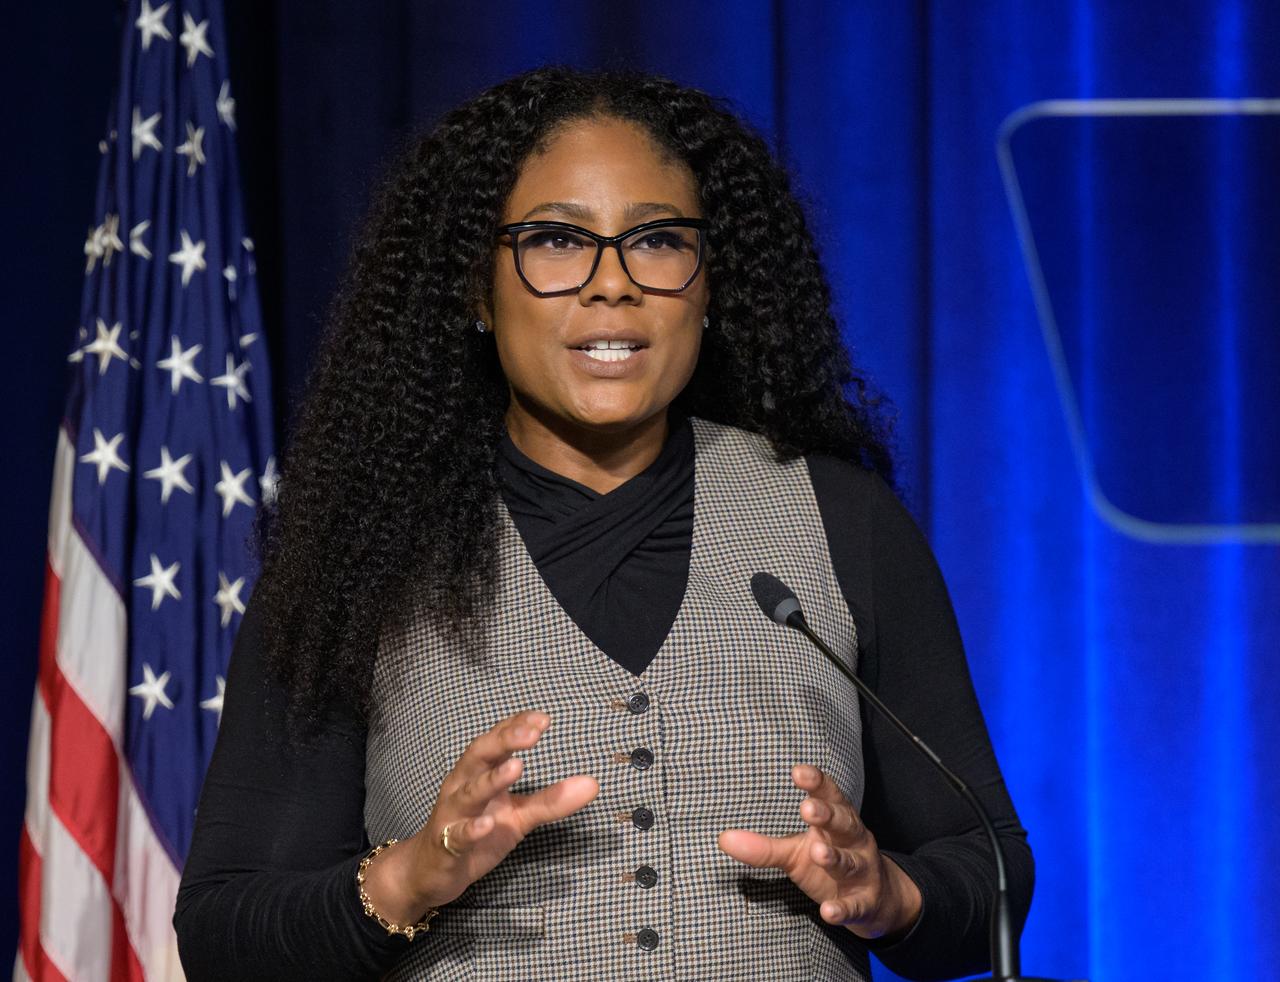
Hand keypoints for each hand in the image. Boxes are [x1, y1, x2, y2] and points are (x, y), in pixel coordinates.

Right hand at [361, 710, 598, 922]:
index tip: (542, 719)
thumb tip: (592, 784)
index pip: (497, 740)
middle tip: (531, 732)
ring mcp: (452, 815)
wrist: (431, 872)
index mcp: (478, 772)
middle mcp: (462, 786)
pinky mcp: (447, 846)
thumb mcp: (518, 816)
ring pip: (469, 792)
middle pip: (479, 755)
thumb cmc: (477, 833)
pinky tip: (488, 824)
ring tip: (516, 767)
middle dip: (504, 740)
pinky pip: (459, 835)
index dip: (517, 726)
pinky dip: (472, 829)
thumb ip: (552, 800)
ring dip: (492, 779)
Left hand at [717, 764, 921, 939]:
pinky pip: (855, 905)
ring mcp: (862, 871)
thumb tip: (723, 839)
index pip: (829, 796)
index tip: (799, 772)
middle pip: (843, 823)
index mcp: (837, 821)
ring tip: (819, 852)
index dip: (817, 783)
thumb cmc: (828, 864)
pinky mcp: (864, 902)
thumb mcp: (794, 853)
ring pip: (850, 862)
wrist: (876, 900)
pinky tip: (828, 911)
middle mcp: (853, 841)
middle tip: (807, 809)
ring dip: (836, 857)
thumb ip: (763, 846)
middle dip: (827, 815)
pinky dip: (843, 908)